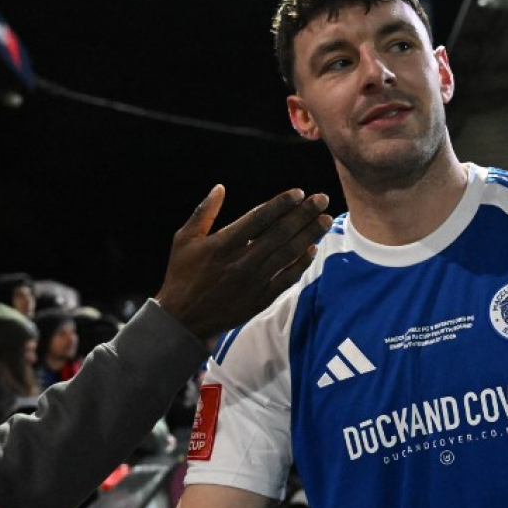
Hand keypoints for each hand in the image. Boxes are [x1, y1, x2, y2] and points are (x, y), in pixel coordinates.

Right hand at [156, 185, 331, 340]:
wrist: (184, 320)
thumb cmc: (182, 275)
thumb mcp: (184, 240)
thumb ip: (204, 212)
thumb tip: (220, 187)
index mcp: (222, 244)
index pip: (259, 218)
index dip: (281, 204)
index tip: (299, 193)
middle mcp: (241, 262)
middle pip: (280, 233)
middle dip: (304, 214)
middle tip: (323, 200)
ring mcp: (253, 282)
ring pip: (287, 254)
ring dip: (309, 236)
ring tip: (325, 221)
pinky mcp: (260, 299)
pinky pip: (286, 278)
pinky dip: (301, 263)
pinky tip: (313, 249)